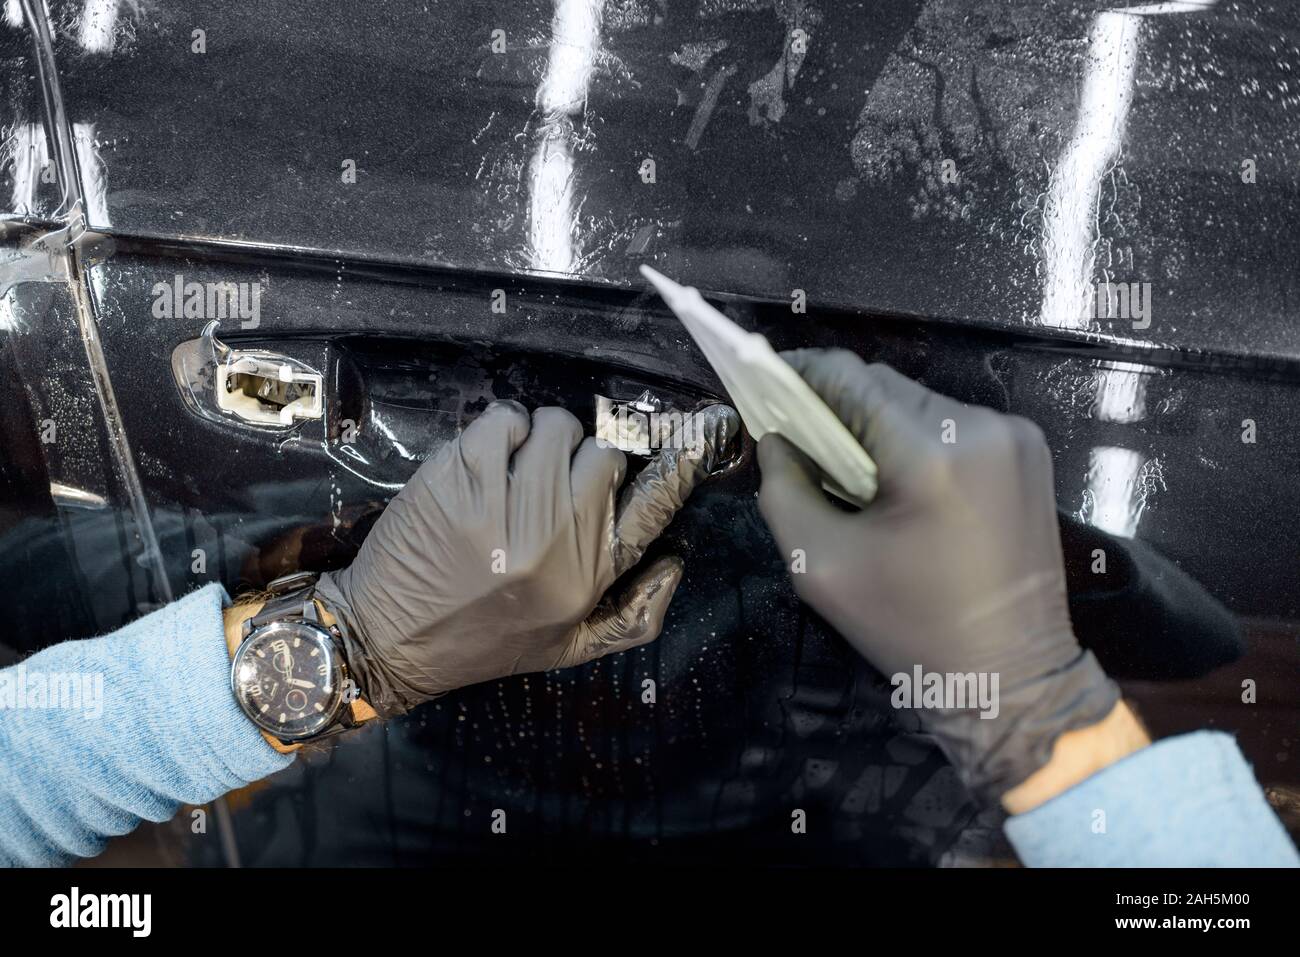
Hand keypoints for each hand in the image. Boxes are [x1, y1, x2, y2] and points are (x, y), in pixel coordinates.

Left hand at [317, 401, 738, 716]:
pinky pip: (503, 419)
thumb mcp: (568, 648)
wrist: (390, 641)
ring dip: (540, 437)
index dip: (682, 463)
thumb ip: (632, 615)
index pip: (653, 507)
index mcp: (588, 579)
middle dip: (584, 455)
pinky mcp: (459, 480)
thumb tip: (676, 562)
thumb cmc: (482, 642)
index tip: (707, 428)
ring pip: (556, 426)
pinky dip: (500, 426)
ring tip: (516, 466)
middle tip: (553, 476)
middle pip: (605, 454)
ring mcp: (506, 508)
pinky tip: (485, 458)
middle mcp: (556, 541)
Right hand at [755, 349, 1116, 804]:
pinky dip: (918, 440)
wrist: (1011, 676)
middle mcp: (981, 427)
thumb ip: (782, 490)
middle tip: (799, 440)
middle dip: (836, 407)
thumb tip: (775, 438)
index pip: (848, 378)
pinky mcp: (1030, 451)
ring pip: (919, 402)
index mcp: (931, 454)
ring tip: (850, 468)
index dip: (798, 375)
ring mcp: (1015, 436)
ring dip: (878, 423)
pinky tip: (902, 482)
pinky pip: (954, 424)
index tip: (763, 386)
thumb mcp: (817, 566)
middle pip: (885, 386)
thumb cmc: (907, 628)